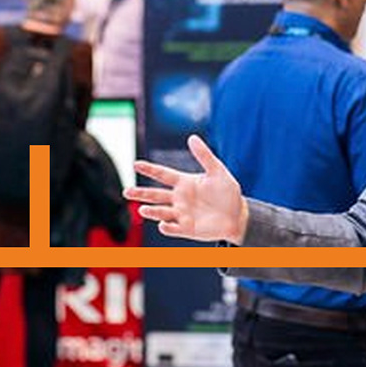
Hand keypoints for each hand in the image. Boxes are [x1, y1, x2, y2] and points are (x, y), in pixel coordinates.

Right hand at [126, 135, 246, 242]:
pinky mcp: (187, 229)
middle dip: (141, 193)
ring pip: (161, 212)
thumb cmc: (227, 192)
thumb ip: (204, 156)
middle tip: (126, 192)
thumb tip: (192, 137)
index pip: (162, 174)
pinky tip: (163, 225)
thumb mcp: (218, 171)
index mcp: (184, 182)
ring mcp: (181, 214)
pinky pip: (174, 228)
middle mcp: (178, 198)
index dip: (149, 169)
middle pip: (155, 195)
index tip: (135, 163)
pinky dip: (168, 227)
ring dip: (152, 211)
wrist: (238, 216)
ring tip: (142, 209)